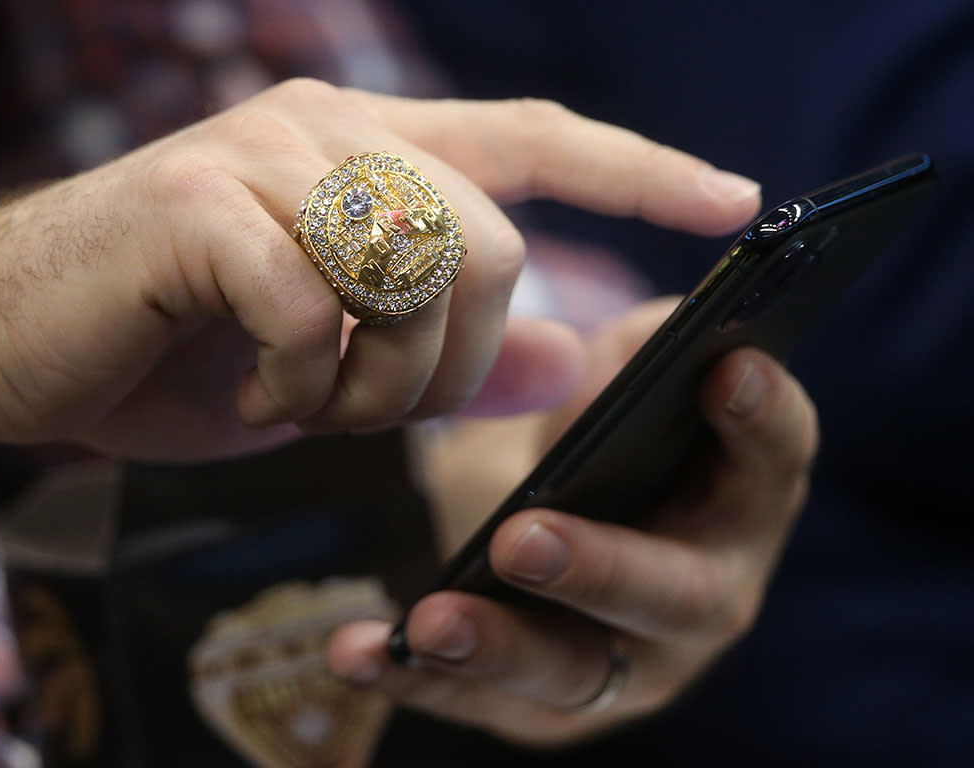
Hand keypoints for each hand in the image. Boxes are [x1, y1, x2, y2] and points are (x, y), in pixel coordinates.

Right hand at [0, 79, 761, 459]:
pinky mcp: (196, 204)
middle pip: (494, 238)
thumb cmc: (159, 349)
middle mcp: (322, 130)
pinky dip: (294, 382)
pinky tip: (245, 388)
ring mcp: (258, 157)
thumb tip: (567, 359)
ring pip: (414, 271)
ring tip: (298, 400)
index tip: (729, 203)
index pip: (531, 137)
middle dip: (458, 361)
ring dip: (374, 382)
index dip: (638, 169)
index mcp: (361, 150)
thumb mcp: (324, 367)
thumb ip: (438, 352)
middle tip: (370, 408)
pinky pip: (312, 307)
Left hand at [325, 298, 819, 745]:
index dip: (762, 420)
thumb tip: (660, 328)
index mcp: (737, 507)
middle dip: (602, 568)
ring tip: (430, 620)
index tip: (728, 367)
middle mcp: (701, 599)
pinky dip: (410, 678)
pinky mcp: (540, 707)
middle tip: (525, 537)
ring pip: (572, 669)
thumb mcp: (612, 387)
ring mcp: (624, 667)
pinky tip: (354, 653)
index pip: (774, 464)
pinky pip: (474, 700)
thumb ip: (637, 350)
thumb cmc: (593, 449)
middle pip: (676, 596)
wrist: (537, 532)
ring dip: (497, 646)